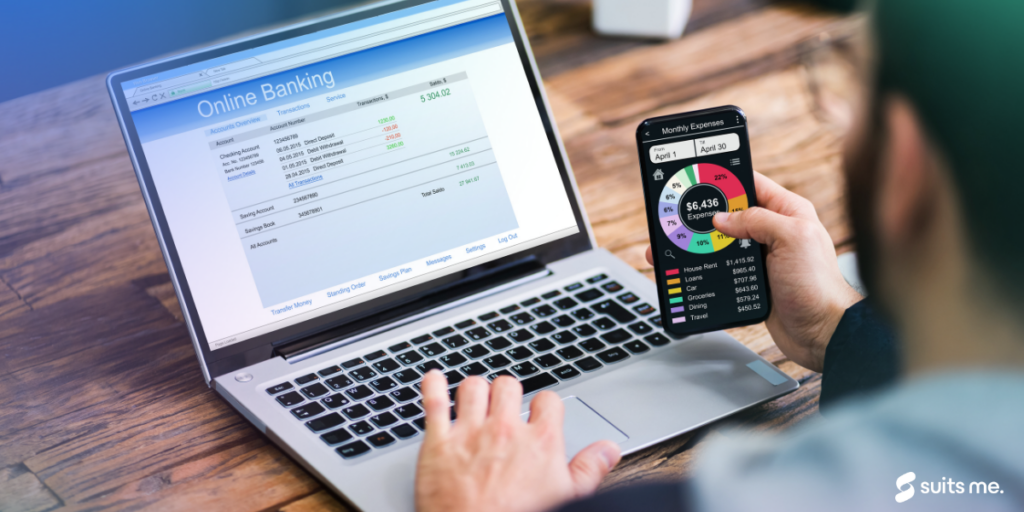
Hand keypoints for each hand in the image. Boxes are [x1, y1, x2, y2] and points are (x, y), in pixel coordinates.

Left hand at [415, 371, 621, 511]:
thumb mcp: (567, 498)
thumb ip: (588, 470)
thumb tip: (607, 450)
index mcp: (539, 442)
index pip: (548, 400)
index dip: (544, 405)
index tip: (540, 412)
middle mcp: (504, 430)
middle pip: (508, 385)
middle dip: (507, 393)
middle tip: (505, 405)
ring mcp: (469, 434)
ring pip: (473, 387)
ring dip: (475, 390)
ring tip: (476, 398)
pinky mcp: (438, 444)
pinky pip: (434, 402)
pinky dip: (433, 385)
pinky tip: (434, 379)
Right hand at [645, 172, 860, 371]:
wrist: (821, 333)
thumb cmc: (818, 286)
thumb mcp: (792, 239)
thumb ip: (757, 220)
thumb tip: (722, 218)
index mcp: (788, 212)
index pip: (751, 184)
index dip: (726, 180)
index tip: (699, 179)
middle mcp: (774, 232)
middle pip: (732, 214)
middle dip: (706, 215)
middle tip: (680, 216)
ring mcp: (763, 258)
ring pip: (724, 243)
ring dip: (703, 244)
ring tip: (679, 246)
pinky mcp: (753, 282)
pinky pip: (724, 268)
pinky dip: (708, 268)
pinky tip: (693, 268)